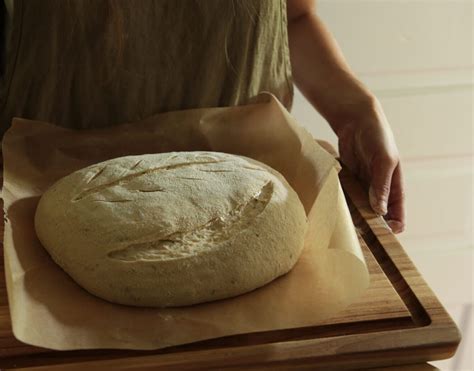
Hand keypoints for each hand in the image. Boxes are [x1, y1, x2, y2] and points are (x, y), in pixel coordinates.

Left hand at [335, 96, 404, 232]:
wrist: (356, 120)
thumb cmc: (377, 136)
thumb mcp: (384, 160)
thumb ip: (382, 185)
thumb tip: (381, 211)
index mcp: (394, 185)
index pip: (397, 213)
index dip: (393, 226)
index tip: (383, 233)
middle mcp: (379, 189)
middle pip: (377, 215)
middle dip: (370, 225)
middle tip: (360, 231)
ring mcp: (363, 186)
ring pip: (360, 209)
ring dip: (354, 216)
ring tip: (346, 223)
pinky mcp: (349, 181)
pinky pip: (347, 197)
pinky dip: (343, 204)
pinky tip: (335, 210)